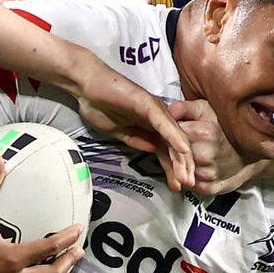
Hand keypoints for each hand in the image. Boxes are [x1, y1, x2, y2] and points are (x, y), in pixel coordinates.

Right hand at [76, 66, 194, 190]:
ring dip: (182, 158)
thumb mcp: (118, 132)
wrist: (85, 85)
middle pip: (175, 146)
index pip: (166, 151)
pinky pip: (164, 123)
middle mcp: (157, 118)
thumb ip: (136, 140)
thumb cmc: (99, 106)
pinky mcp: (148, 104)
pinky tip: (183, 150)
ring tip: (187, 176)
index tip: (177, 187)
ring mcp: (155, 110)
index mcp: (150, 126)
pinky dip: (174, 137)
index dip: (172, 169)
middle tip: (188, 186)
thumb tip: (153, 151)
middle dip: (183, 168)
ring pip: (174, 137)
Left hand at [168, 100, 265, 194]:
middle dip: (169, 150)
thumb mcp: (206, 109)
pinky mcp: (209, 187)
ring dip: (176, 165)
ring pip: (179, 171)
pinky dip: (186, 177)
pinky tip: (189, 169)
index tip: (165, 132)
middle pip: (173, 155)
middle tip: (170, 145)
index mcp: (204, 133)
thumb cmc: (226, 128)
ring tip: (180, 156)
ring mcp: (208, 173)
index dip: (166, 133)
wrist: (251, 151)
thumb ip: (184, 107)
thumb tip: (167, 110)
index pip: (171, 136)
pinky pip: (188, 184)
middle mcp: (205, 155)